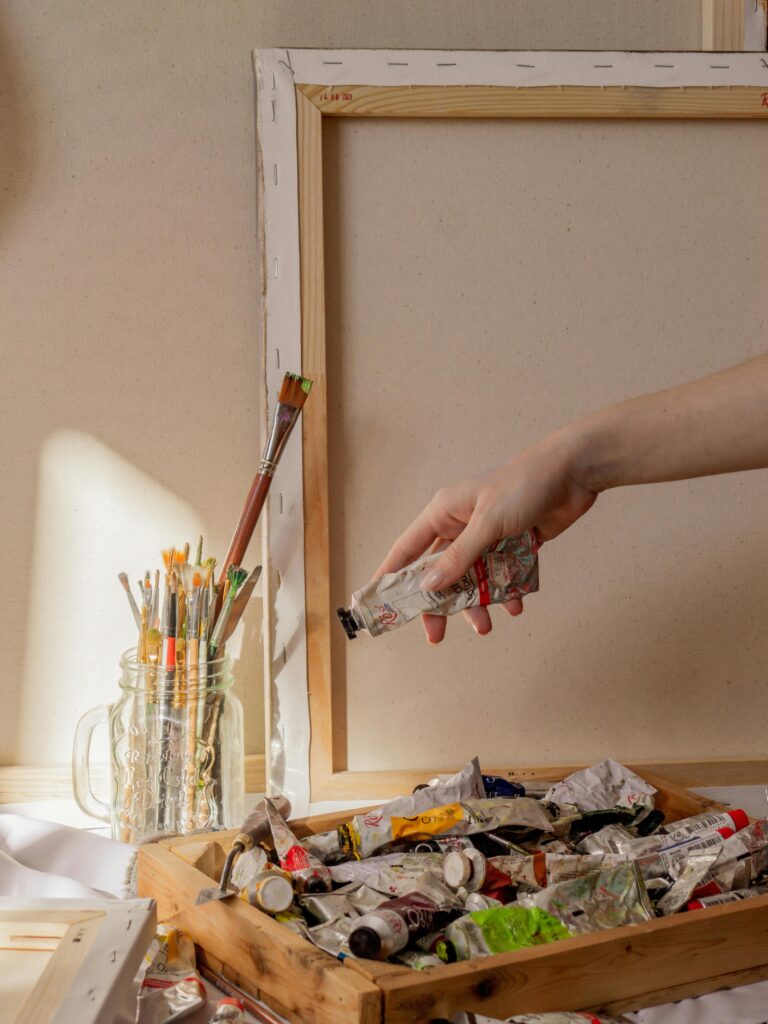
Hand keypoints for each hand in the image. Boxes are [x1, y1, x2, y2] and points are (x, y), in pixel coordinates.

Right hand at [374, 433, 596, 643]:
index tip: (378, 601)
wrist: (573, 473)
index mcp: (444, 512)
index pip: (408, 548)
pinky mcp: (513, 545)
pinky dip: (507, 592)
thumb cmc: (524, 486)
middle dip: (440, 603)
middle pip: (440, 572)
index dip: (392, 574)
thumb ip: (459, 556)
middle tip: (436, 634)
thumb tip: (429, 585)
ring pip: (473, 579)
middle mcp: (461, 525)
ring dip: (478, 603)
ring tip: (486, 626)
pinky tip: (516, 605)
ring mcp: (487, 537)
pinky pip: (501, 576)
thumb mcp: (487, 523)